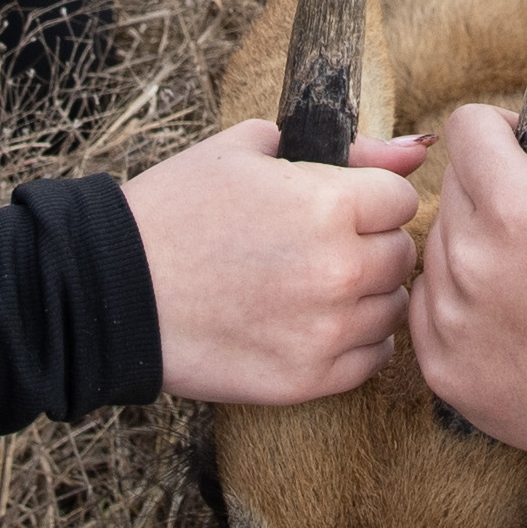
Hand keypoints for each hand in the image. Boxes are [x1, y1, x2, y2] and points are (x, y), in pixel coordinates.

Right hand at [126, 113, 428, 405]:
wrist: (113, 288)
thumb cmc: (176, 209)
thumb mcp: (250, 150)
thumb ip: (348, 149)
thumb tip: (412, 152)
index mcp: (329, 203)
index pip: (401, 199)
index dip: (367, 198)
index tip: (334, 206)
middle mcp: (339, 269)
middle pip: (400, 255)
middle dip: (368, 246)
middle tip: (317, 246)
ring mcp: (326, 330)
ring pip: (392, 309)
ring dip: (364, 296)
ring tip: (311, 286)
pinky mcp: (308, 379)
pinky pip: (373, 359)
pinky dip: (354, 342)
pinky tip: (312, 323)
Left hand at [415, 10, 526, 493]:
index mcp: (515, 208)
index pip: (463, 129)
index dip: (505, 138)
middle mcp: (467, 261)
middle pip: (451, 188)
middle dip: (493, 195)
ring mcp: (445, 320)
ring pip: (437, 247)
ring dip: (474, 250)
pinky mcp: (437, 368)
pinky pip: (427, 308)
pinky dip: (461, 307)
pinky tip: (515, 322)